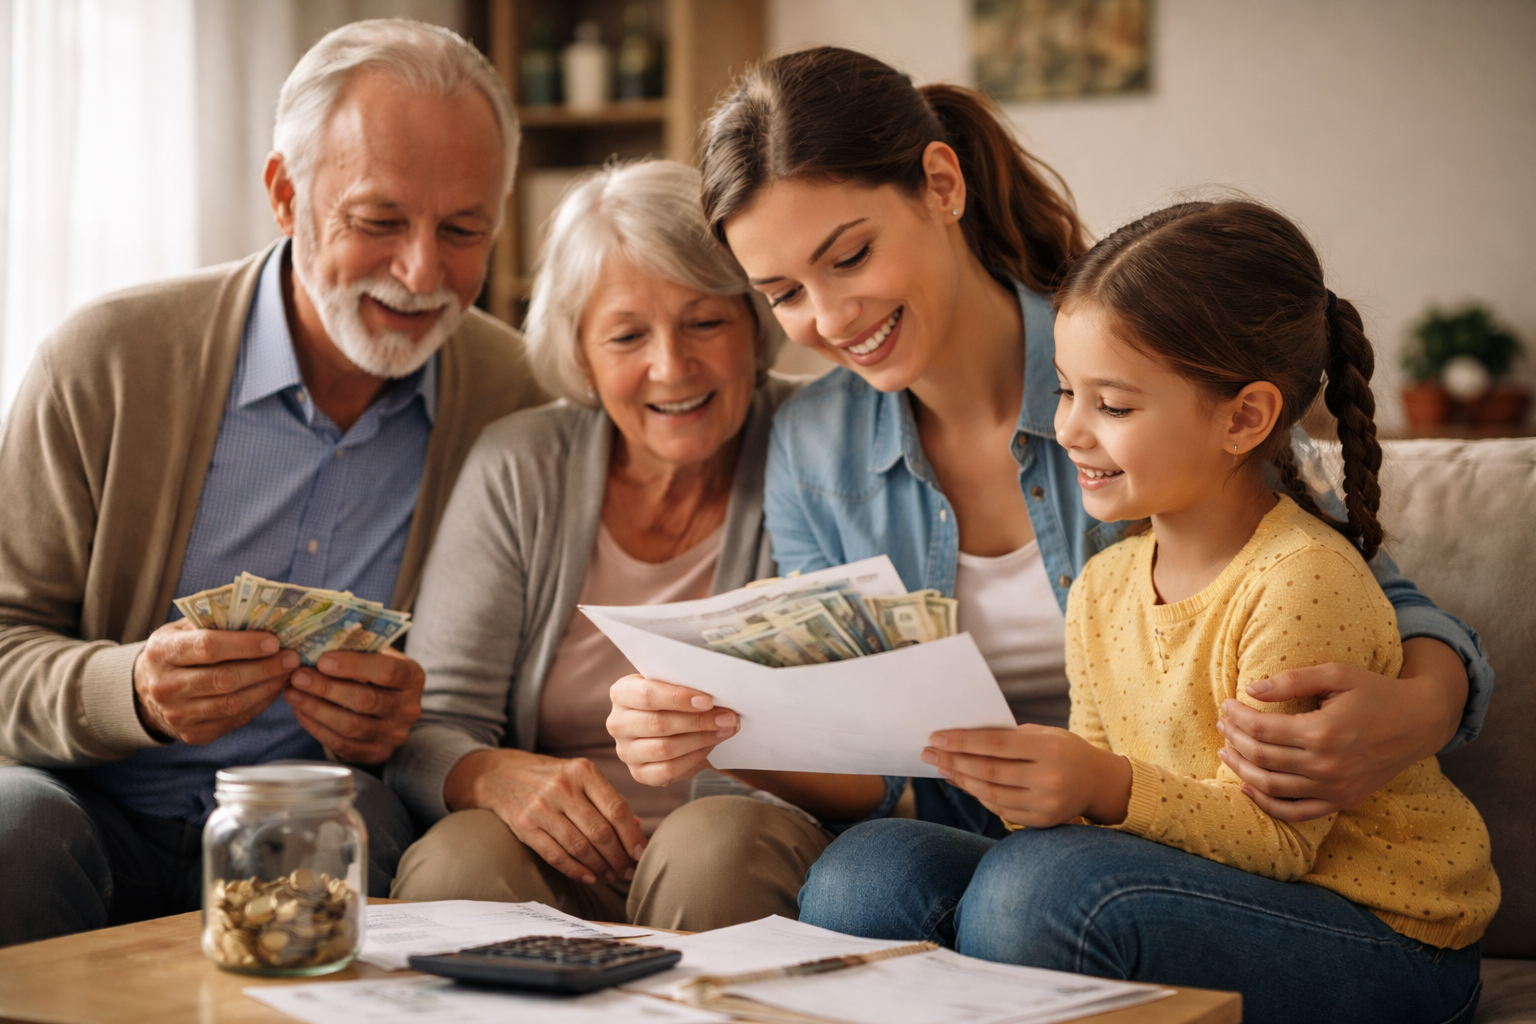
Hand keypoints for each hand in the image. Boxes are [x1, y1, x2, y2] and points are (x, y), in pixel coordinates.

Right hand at [133, 619, 297, 744]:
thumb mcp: (183, 629)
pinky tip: (273, 690)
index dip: (245, 645)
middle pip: (224, 679)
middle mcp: (164, 687)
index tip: (274, 641)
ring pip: (233, 704)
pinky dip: (259, 705)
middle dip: (264, 668)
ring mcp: (177, 715)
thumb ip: (215, 622)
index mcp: (162, 653)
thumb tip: (263, 617)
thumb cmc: (176, 650)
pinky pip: (234, 721)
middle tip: (292, 658)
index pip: (208, 648)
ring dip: (267, 688)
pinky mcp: (192, 734)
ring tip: (287, 673)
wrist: (147, 689)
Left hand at [282, 648, 424, 763]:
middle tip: (298, 676)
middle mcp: (408, 708)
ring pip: (350, 725)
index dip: (353, 666)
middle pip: (365, 700)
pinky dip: (316, 727)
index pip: (387, 671)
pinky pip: (341, 744)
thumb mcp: (377, 655)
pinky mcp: (376, 754)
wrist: (389, 708)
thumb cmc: (376, 673)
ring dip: (316, 708)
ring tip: (292, 693)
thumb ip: (356, 650)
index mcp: (412, 677)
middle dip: (326, 688)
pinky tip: (301, 711)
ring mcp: (393, 734)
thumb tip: (315, 645)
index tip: (322, 660)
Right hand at [444, 748, 647, 883]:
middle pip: (600, 831)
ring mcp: (541, 806)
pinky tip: (589, 877)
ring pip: (580, 846)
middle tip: (628, 871)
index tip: (641, 855)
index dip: (632, 836)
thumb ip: (606, 798)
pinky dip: (576, 870)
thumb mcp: (579, 775)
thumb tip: (636, 826)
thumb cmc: (550, 777)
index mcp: (583, 771)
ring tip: (611, 876)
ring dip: (600, 866)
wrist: (499, 773)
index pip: (616, 809)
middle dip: (618, 857)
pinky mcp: (524, 825)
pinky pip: (555, 854)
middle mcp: (563, 787)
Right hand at [606, 674, 738, 786]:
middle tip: (728, 718)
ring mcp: (626, 751)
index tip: (708, 701)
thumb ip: (685, 685)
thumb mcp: (673, 685)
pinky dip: (693, 759)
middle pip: (658, 724)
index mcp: (622, 693)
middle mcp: (618, 723)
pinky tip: (710, 746)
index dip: (679, 698)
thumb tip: (716, 692)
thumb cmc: (673, 699)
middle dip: (698, 721)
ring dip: (701, 740)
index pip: (648, 695)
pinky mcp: (638, 773)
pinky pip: (667, 770)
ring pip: (665, 749)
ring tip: (725, 730)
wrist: (672, 725)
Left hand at [922, 725, 1131, 829]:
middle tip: (928, 753)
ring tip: (941, 767)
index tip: (935, 737)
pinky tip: (963, 783)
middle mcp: (1049, 779)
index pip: (995, 744)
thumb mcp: (1043, 734)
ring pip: (990, 794)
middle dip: (953, 761)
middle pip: (988, 771)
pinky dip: (979, 795)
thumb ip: (1007, 737)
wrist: (1099, 782)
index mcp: (1049, 749)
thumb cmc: (1064, 749)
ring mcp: (1046, 804)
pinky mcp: (1042, 822)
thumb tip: (960, 741)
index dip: (962, 741)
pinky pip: (1000, 809)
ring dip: (961, 780)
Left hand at [1217, 638, 1467, 820]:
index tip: (1226, 705)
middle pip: (1261, 757)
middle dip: (1234, 739)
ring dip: (1241, 770)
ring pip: (1272, 787)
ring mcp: (1334, 788)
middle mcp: (1326, 765)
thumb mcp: (1337, 674)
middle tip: (1222, 725)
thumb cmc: (1376, 692)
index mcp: (1323, 732)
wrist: (1419, 723)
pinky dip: (1267, 804)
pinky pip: (1296, 812)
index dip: (1237, 717)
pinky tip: (1248, 788)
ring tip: (1226, 751)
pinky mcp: (1341, 801)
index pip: (1261, 729)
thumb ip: (1293, 680)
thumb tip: (1251, 689)